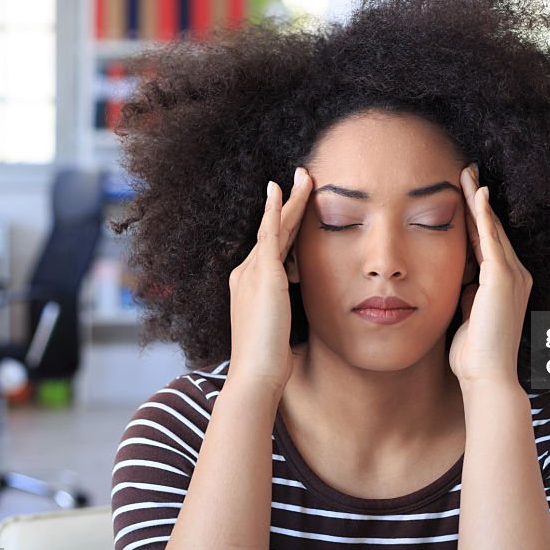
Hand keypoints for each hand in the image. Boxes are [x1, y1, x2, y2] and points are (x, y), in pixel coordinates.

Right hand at [227, 167, 311, 391]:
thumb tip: (296, 307)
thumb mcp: (278, 328)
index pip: (272, 246)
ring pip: (275, 226)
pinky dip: (274, 210)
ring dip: (290, 199)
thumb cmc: (268, 360)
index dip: (285, 223)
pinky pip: (269, 234)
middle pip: (273, 229)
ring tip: (304, 175)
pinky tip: (279, 190)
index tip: (296, 205)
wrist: (255, 374)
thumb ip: (285, 311)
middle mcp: (245, 273)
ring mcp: (252, 272)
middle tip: (301, 175)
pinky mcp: (263, 274)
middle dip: (287, 202)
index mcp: (249, 285)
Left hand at [449, 164, 532, 386]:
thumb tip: (453, 276)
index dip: (476, 216)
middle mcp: (516, 275)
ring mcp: (512, 275)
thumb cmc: (472, 355)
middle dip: (477, 199)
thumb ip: (464, 292)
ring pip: (491, 227)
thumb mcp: (466, 314)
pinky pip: (491, 238)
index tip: (465, 193)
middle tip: (466, 169)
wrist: (486, 376)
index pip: (487, 242)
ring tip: (466, 171)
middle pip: (491, 228)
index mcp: (506, 284)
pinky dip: (483, 213)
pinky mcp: (502, 277)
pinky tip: (475, 192)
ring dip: (477, 198)